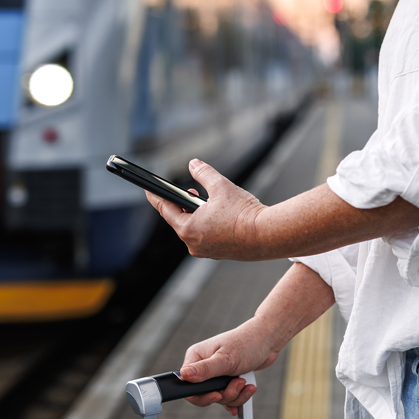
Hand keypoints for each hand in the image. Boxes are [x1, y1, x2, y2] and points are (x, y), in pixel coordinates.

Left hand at [145, 159, 266, 260]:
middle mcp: (193, 244)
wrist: (270, 236)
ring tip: (204, 200)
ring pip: (194, 229)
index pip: (165, 209)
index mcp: (188, 229)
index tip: (148, 189)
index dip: (156, 196)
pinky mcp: (219, 254)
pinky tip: (217, 214)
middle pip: (179, 220)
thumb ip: (203, 173)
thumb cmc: (244, 213)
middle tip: (188, 190)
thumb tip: (193, 164)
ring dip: (195, 214)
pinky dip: (207, 224)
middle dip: (181, 204)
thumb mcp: (220, 186)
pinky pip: (206, 236)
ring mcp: (206, 252)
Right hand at [179, 316, 280, 415]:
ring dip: (236, 394)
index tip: (217, 394)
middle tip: (238, 383)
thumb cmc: (246, 343)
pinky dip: (239, 397)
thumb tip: (183, 375)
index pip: (187, 386)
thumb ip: (205, 369)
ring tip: (246, 382)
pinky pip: (229, 397)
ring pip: (220, 397)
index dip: (202, 395)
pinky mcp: (226, 380)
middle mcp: (203, 366)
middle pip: (205, 395)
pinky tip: (247, 390)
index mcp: (196, 358)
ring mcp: (216, 374)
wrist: (267, 341)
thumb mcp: (225, 359)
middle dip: (225, 395)